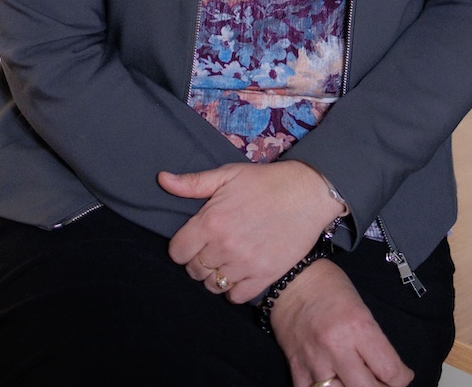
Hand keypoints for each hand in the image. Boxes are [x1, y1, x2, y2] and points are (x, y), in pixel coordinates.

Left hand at [159, 160, 345, 302]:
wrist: (309, 192)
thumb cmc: (266, 181)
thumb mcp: (228, 174)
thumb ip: (193, 183)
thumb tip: (162, 179)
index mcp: (211, 221)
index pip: (177, 252)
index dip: (184, 245)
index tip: (198, 238)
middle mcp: (225, 246)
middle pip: (193, 271)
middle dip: (199, 260)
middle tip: (216, 246)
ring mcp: (245, 264)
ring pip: (212, 286)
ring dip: (217, 274)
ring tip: (230, 258)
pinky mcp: (264, 275)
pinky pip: (235, 297)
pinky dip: (236, 288)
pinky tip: (243, 270)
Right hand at [270, 259, 412, 386]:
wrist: (292, 280)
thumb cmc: (330, 287)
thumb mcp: (361, 307)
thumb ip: (372, 340)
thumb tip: (385, 369)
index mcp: (358, 326)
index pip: (389, 370)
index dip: (402, 378)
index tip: (403, 376)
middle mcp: (337, 347)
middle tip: (383, 383)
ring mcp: (315, 361)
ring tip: (358, 382)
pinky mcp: (297, 369)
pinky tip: (334, 384)